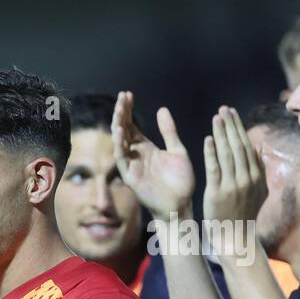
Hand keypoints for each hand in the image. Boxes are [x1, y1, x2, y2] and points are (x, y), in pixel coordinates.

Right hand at [111, 91, 194, 221]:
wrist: (181, 204)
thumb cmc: (181, 181)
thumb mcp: (177, 150)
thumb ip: (169, 131)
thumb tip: (162, 109)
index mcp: (147, 148)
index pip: (133, 125)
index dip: (129, 110)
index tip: (128, 94)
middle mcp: (136, 155)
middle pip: (124, 130)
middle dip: (122, 113)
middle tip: (122, 96)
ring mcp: (132, 165)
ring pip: (120, 142)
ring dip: (119, 126)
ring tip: (120, 110)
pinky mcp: (130, 177)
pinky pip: (121, 159)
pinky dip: (119, 145)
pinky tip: (120, 131)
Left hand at [202, 105, 267, 253]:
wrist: (235, 237)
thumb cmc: (243, 214)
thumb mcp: (258, 192)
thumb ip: (259, 170)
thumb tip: (259, 148)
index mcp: (257, 176)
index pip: (247, 146)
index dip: (239, 128)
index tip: (233, 114)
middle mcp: (247, 178)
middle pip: (238, 145)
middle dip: (231, 125)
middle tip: (224, 109)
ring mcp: (233, 185)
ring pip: (228, 154)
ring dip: (222, 133)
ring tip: (217, 117)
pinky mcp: (218, 193)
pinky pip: (215, 169)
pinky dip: (212, 153)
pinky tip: (208, 139)